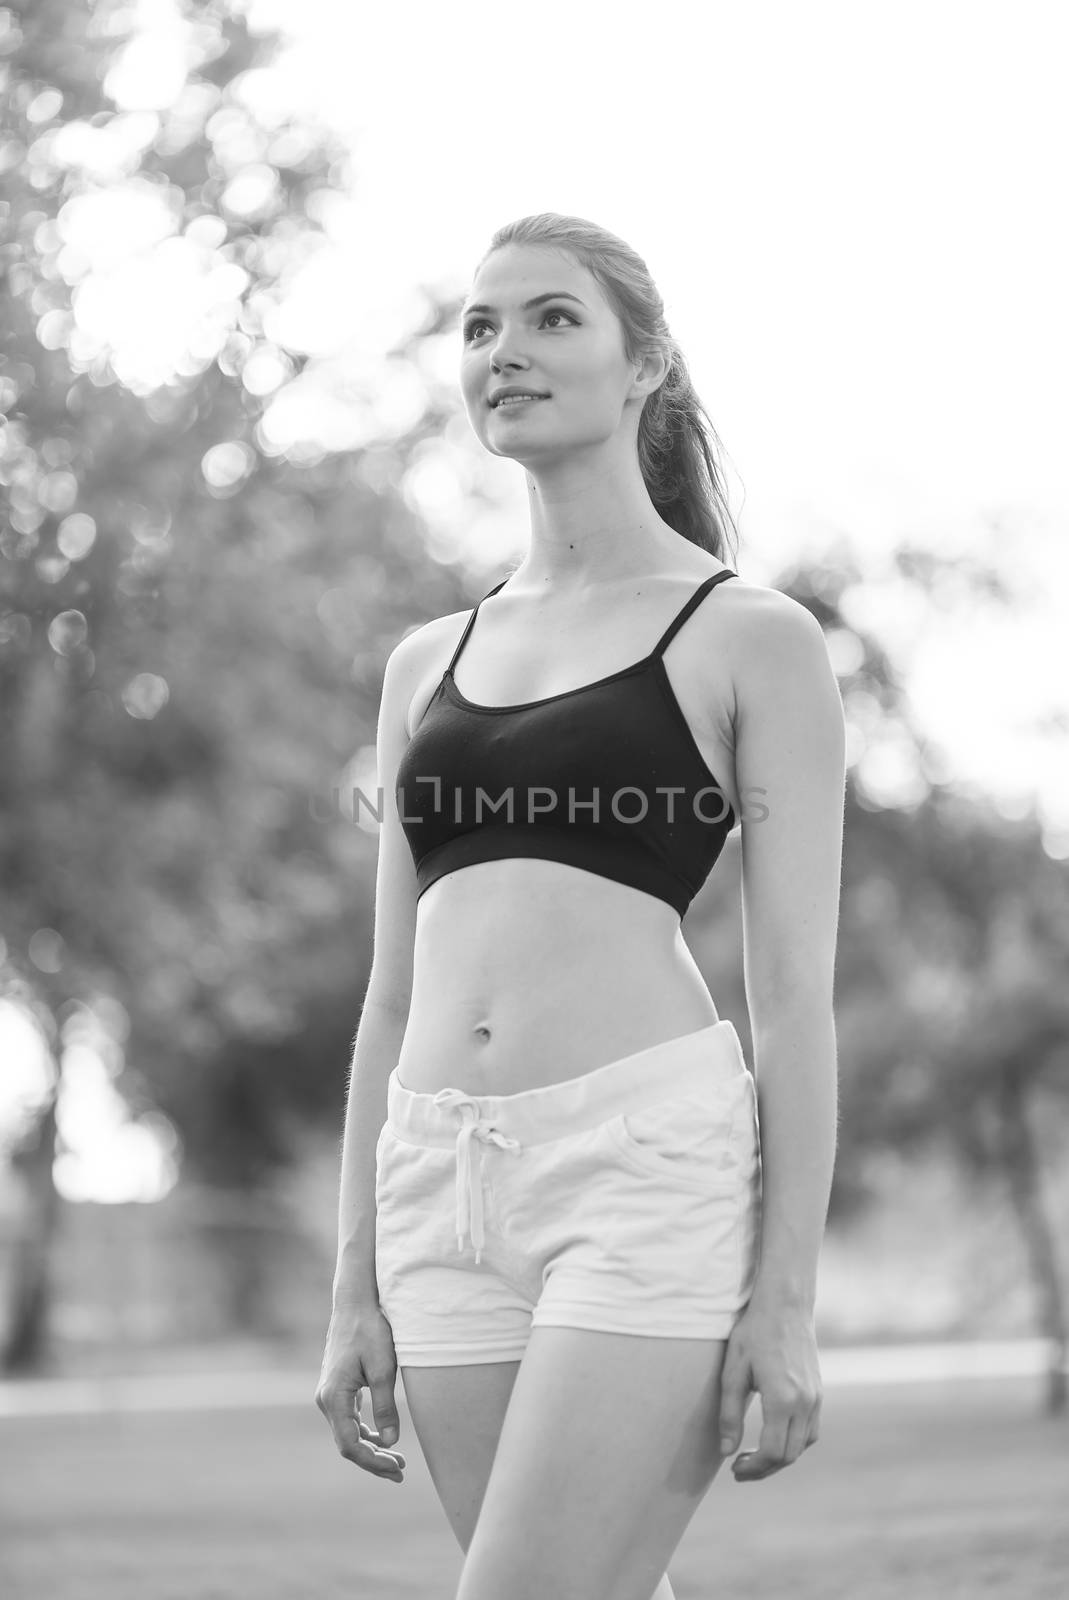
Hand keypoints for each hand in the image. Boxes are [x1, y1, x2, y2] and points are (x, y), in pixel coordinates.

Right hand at [315, 1302, 407, 1482]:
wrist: (356, 1302)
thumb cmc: (370, 1330)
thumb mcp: (384, 1368)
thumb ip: (386, 1407)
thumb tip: (391, 1442)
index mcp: (334, 1397)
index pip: (350, 1445)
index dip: (374, 1461)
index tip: (397, 1467)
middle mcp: (326, 1400)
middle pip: (348, 1444)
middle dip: (374, 1460)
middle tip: (401, 1471)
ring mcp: (329, 1394)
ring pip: (348, 1433)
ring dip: (371, 1448)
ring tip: (397, 1460)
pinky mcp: (337, 1388)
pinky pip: (349, 1420)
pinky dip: (365, 1432)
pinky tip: (383, 1438)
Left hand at [716, 1298, 821, 1480]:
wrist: (786, 1304)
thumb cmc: (754, 1332)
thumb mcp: (733, 1371)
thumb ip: (729, 1414)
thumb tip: (726, 1451)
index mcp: (783, 1399)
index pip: (772, 1452)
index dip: (753, 1468)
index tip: (734, 1470)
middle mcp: (805, 1403)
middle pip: (789, 1455)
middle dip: (764, 1468)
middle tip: (739, 1469)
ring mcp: (816, 1398)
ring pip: (803, 1445)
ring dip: (780, 1457)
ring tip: (754, 1456)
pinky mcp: (819, 1392)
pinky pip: (811, 1430)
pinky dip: (794, 1441)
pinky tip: (774, 1435)